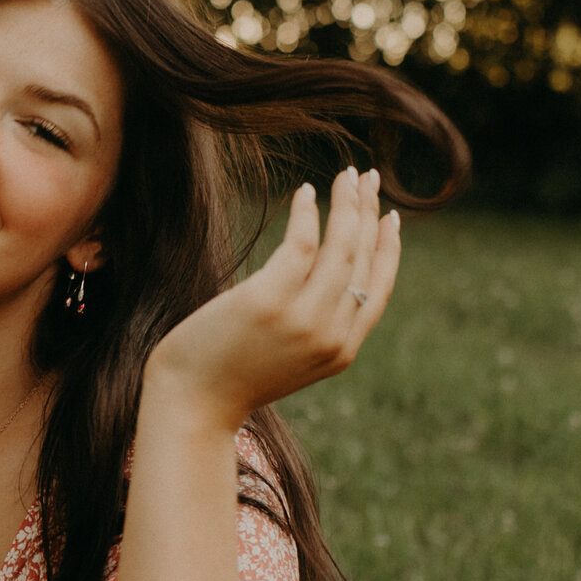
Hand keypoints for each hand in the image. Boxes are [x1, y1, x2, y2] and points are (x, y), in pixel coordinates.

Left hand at [144, 166, 400, 432]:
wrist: (192, 405)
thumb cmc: (229, 378)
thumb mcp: (286, 358)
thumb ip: (311, 327)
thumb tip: (316, 277)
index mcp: (340, 352)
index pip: (379, 290)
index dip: (388, 249)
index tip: (387, 216)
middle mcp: (331, 336)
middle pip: (363, 260)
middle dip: (368, 213)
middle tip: (366, 177)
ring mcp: (303, 319)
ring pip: (340, 247)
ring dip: (347, 204)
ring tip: (346, 175)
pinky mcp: (269, 301)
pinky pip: (300, 244)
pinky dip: (307, 213)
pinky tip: (304, 193)